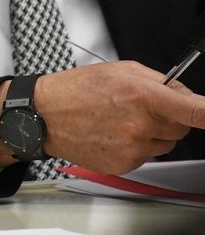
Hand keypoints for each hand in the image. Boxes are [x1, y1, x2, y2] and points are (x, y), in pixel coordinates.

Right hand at [33, 61, 204, 173]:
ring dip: (152, 134)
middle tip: (141, 108)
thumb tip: (184, 94)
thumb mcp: (119, 70)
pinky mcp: (124, 164)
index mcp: (142, 95)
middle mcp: (140, 124)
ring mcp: (132, 147)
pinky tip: (112, 134)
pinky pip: (146, 156)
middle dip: (169, 118)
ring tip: (120, 121)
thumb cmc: (76, 90)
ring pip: (165, 144)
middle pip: (182, 128)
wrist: (44, 116)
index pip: (194, 111)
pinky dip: (135, 147)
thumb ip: (158, 80)